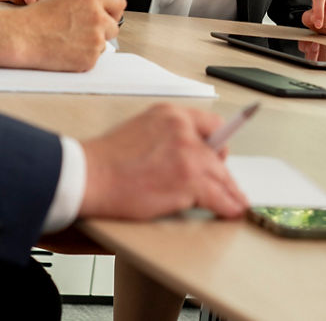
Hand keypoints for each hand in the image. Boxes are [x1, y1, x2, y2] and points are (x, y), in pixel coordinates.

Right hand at [0, 0, 125, 70]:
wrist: (21, 36)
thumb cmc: (37, 18)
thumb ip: (87, 3)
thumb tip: (100, 11)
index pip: (119, 2)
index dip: (112, 10)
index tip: (107, 15)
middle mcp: (97, 16)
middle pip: (113, 26)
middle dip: (102, 30)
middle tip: (84, 32)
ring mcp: (95, 38)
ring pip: (103, 44)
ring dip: (90, 44)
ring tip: (68, 41)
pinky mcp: (90, 58)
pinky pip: (92, 58)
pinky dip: (82, 57)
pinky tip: (65, 51)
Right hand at [79, 104, 248, 220]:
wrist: (89, 175)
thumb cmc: (105, 159)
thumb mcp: (140, 129)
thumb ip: (166, 136)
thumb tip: (183, 154)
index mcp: (170, 115)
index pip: (210, 124)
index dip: (217, 143)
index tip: (221, 154)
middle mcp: (182, 130)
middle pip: (218, 152)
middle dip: (223, 172)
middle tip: (228, 185)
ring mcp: (187, 155)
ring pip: (221, 175)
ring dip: (230, 192)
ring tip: (236, 202)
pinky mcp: (188, 180)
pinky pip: (218, 196)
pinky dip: (227, 205)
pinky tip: (230, 210)